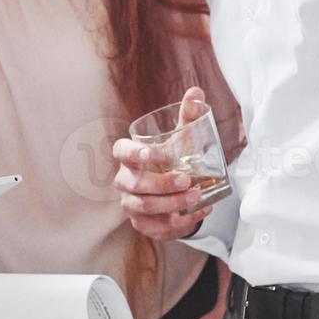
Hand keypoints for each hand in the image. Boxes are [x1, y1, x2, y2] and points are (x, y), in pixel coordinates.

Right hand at [115, 86, 214, 240]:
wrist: (178, 191)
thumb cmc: (174, 160)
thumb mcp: (183, 138)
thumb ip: (189, 116)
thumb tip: (196, 92)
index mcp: (130, 157)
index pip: (120, 152)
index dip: (132, 153)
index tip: (151, 154)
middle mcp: (125, 180)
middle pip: (134, 184)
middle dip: (161, 183)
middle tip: (187, 180)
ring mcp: (130, 203)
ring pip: (144, 206)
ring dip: (172, 203)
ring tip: (197, 197)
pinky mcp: (142, 223)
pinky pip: (155, 226)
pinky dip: (178, 221)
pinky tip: (197, 212)